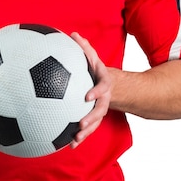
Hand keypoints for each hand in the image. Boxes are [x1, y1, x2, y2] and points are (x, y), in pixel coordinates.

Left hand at [70, 32, 111, 147]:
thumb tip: (74, 34)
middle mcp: (103, 99)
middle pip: (100, 110)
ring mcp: (100, 110)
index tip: (87, 96)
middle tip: (81, 124)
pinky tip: (69, 145)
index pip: (102, 88)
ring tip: (75, 140)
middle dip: (91, 118)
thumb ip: (85, 48)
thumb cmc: (95, 71)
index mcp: (103, 84)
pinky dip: (80, 137)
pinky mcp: (94, 118)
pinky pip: (88, 129)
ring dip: (86, 133)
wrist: (110, 85)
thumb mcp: (93, 58)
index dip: (96, 92)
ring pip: (95, 123)